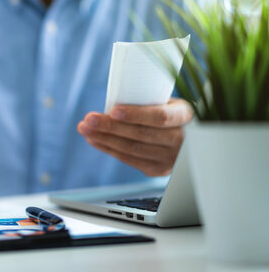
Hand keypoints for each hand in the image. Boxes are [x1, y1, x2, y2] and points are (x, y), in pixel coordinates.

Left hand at [77, 98, 192, 176]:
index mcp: (184, 116)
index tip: (113, 111)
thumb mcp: (165, 101)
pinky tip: (94, 139)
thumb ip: (146, 101)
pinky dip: (108, 148)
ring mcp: (169, 158)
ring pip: (131, 149)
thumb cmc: (168, 111)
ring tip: (85, 128)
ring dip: (104, 138)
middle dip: (110, 127)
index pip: (160, 117)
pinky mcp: (157, 169)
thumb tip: (111, 104)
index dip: (135, 115)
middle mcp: (181, 140)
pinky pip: (128, 159)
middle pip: (141, 135)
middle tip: (89, 119)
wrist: (186, 136)